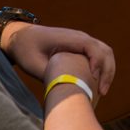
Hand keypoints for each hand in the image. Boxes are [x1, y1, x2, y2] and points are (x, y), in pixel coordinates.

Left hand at [2, 23, 116, 95]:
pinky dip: (102, 70)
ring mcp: (82, 42)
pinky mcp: (81, 49)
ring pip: (105, 54)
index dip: (97, 62)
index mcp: (70, 38)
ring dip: (107, 71)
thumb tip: (63, 90)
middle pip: (105, 50)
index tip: (93, 78)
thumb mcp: (33, 64)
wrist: (21, 37)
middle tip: (102, 92)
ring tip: (102, 91)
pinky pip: (98, 57)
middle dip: (107, 71)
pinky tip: (96, 85)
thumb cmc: (26, 49)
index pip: (93, 47)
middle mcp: (80, 38)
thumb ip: (49, 75)